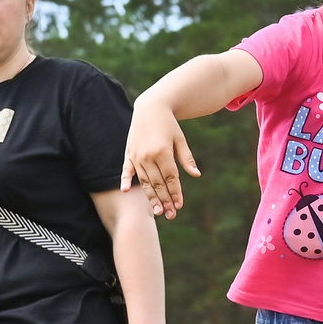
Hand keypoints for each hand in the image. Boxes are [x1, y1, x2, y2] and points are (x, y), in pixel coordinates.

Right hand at [120, 99, 199, 218]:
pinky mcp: (129, 154)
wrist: (150, 108)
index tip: (180, 206)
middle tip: (171, 215)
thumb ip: (186, 158)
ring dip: (151, 197)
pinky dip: (125, 180)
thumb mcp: (180, 140)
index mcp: (163, 152)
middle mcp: (148, 156)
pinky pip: (126, 170)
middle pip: (158, 184)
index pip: (171, 178)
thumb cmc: (169, 125)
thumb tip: (196, 175)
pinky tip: (125, 190)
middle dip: (165, 200)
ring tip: (157, 212)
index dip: (175, 193)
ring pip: (144, 181)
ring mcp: (137, 156)